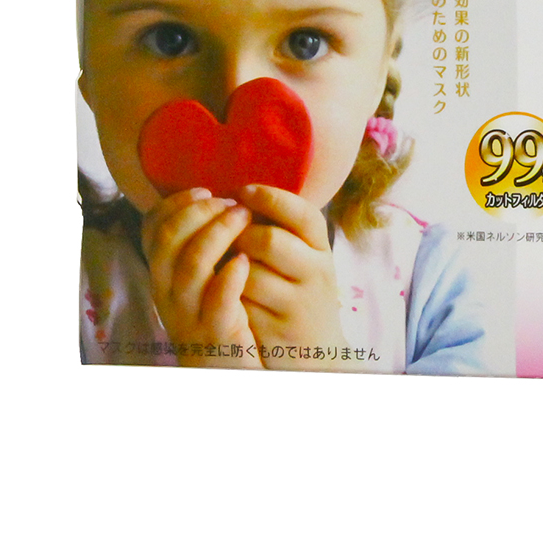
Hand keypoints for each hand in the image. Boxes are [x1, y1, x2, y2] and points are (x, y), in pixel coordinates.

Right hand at [141, 188, 257, 366]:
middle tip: (233, 203)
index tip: (206, 189)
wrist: (228, 373)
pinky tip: (245, 261)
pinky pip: (217, 300)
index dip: (176, 203)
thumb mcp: (202, 281)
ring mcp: (189, 314)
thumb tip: (219, 200)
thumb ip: (202, 247)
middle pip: (169, 240)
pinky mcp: (216, 333)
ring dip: (219, 233)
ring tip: (244, 218)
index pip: (153, 230)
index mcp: (163, 276)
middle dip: (201, 212)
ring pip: (191, 264)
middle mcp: (168, 293)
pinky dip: (229, 276)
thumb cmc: (221, 318)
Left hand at [232, 184, 347, 368]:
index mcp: (322, 249)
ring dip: (227, 266)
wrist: (316, 351)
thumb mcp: (304, 259)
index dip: (270, 197)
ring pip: (249, 274)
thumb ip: (281, 229)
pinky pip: (239, 304)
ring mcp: (298, 304)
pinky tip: (222, 290)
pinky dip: (225, 294)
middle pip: (269, 241)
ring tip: (220, 262)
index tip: (242, 192)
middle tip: (225, 233)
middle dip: (238, 234)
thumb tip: (239, 192)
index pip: (303, 214)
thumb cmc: (299, 293)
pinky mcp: (277, 330)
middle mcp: (317, 274)